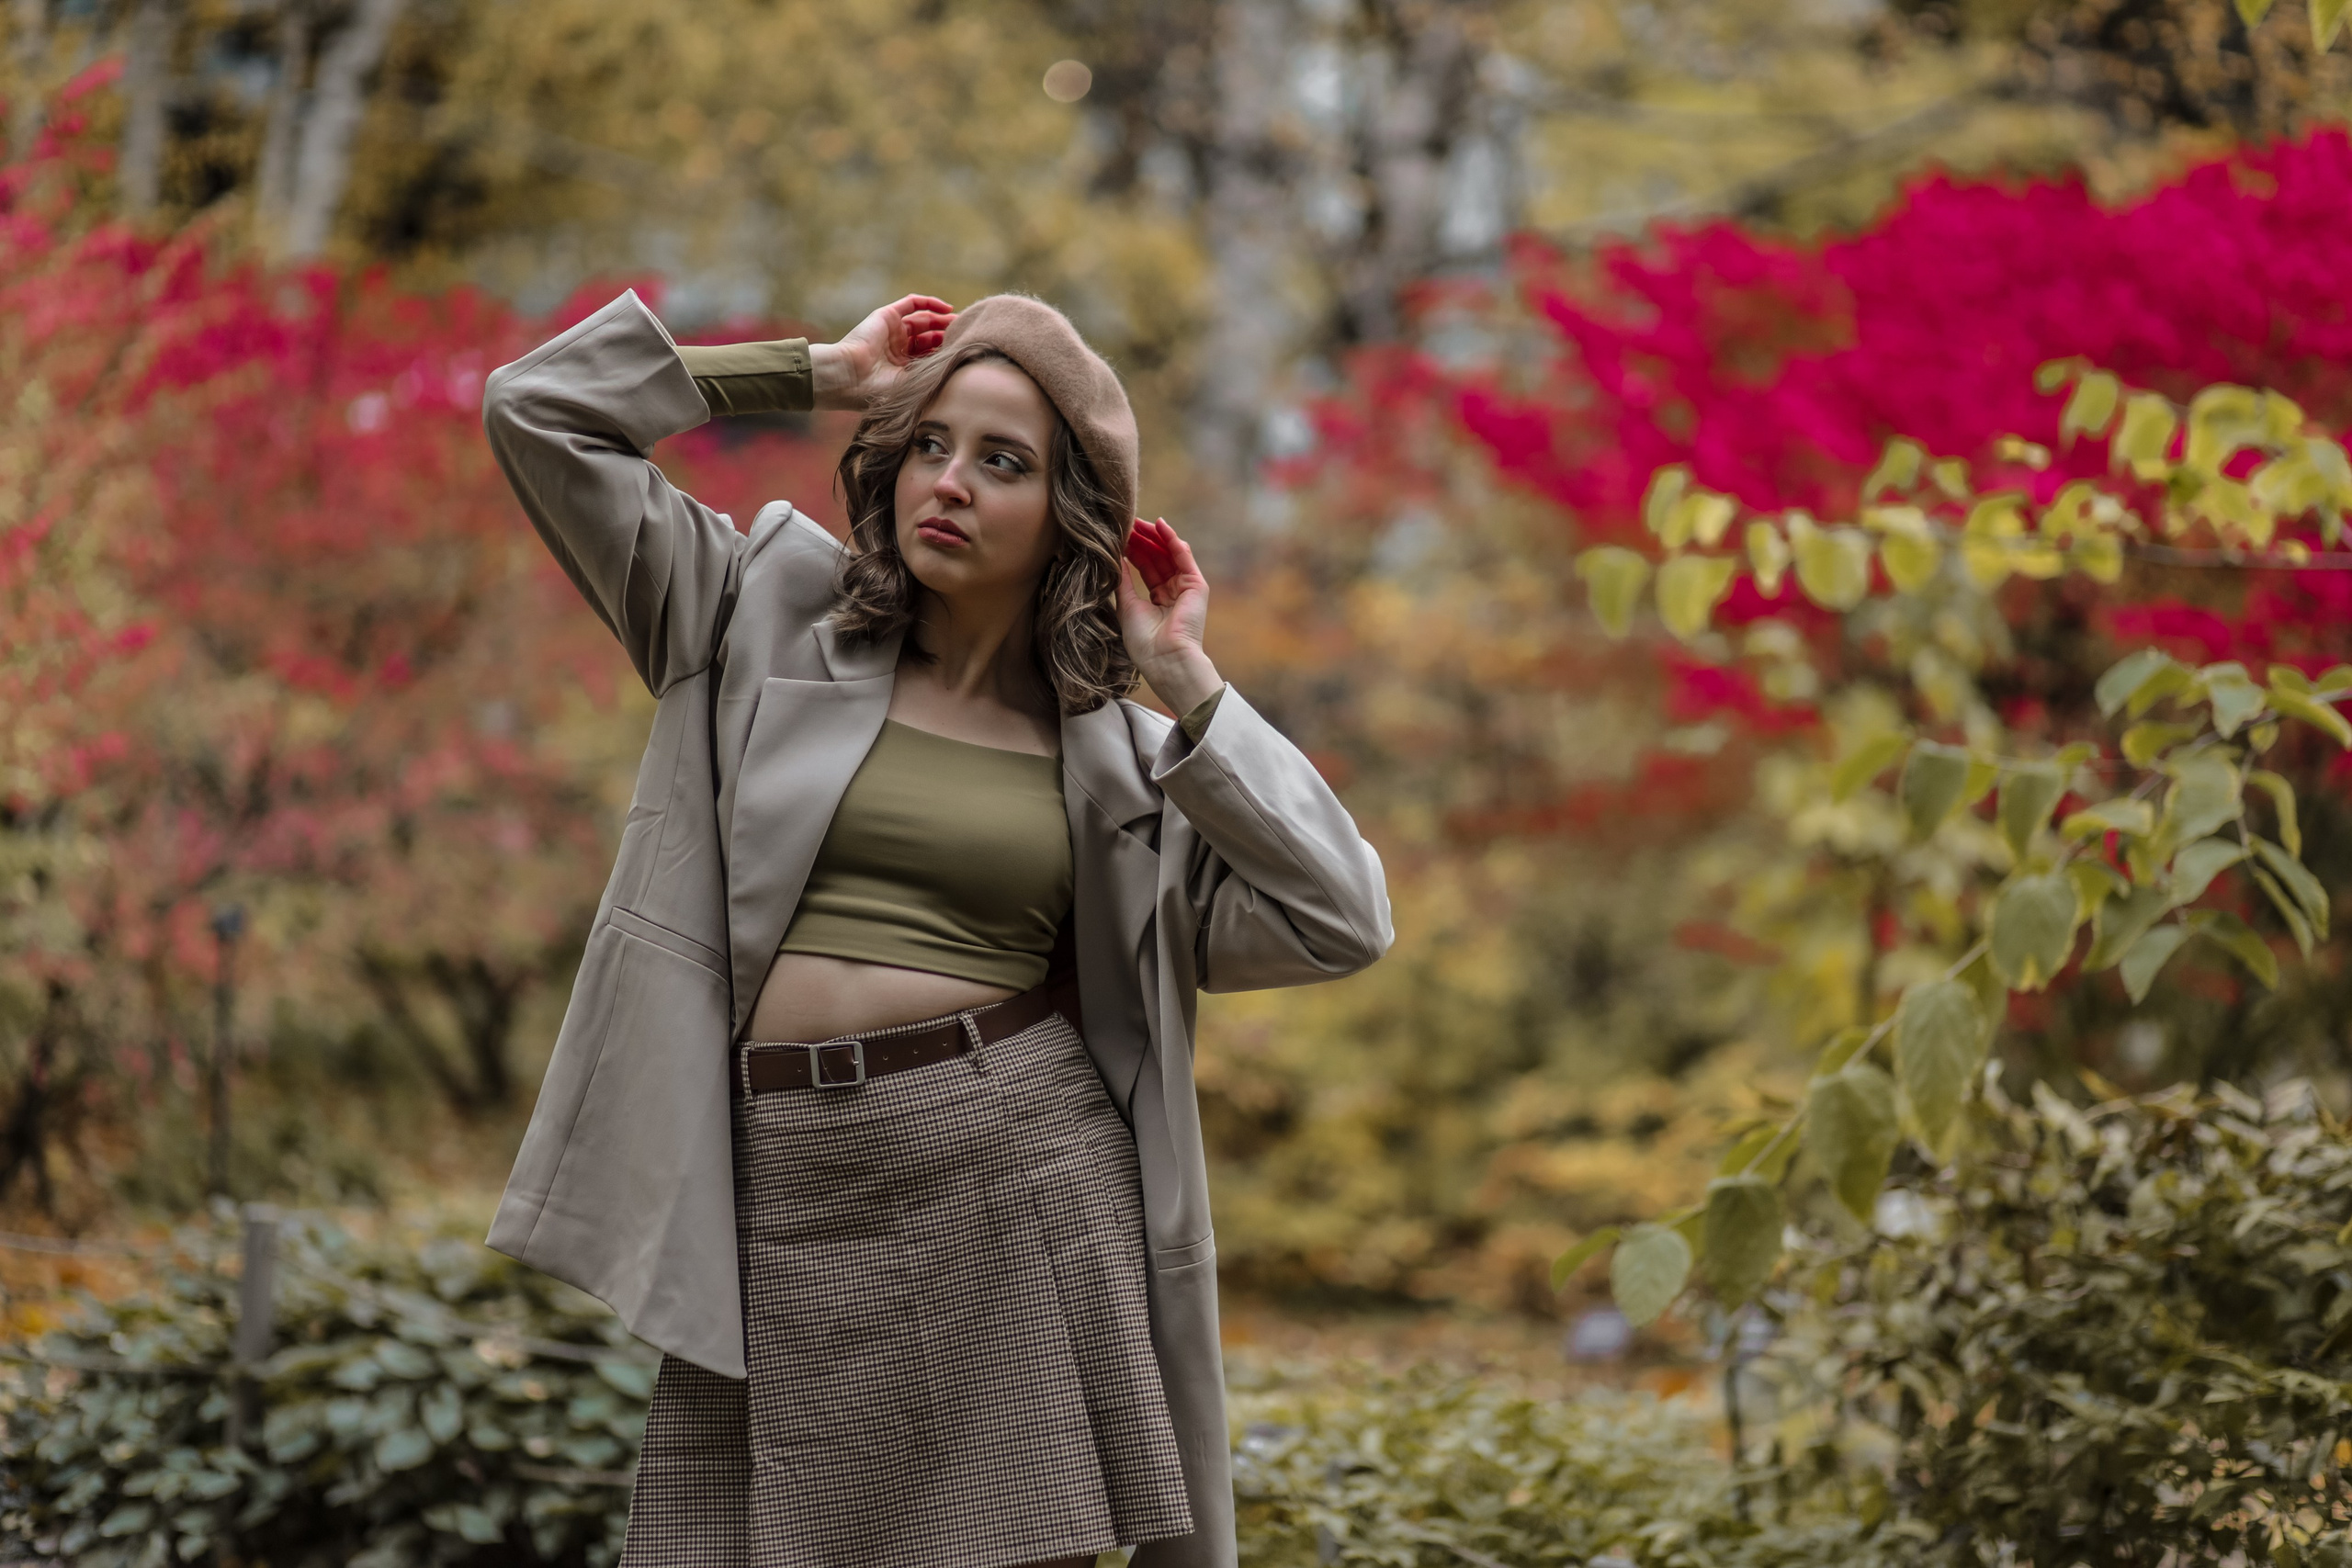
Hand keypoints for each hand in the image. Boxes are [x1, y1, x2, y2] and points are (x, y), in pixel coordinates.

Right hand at [812, 294, 954, 410]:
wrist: (850, 378)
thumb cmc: (880, 390)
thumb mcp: (913, 385)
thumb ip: (932, 375)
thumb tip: (960, 372)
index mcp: (902, 368)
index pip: (929, 356)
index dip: (946, 352)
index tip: (965, 351)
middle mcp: (897, 349)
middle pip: (929, 337)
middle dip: (947, 335)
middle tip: (966, 334)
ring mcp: (891, 331)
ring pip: (923, 320)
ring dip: (942, 319)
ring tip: (959, 322)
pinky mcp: (886, 316)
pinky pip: (911, 303)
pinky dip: (929, 302)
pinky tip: (947, 308)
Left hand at [1118, 518, 1221, 714]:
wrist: (1165, 659)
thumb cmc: (1144, 642)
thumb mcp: (1126, 605)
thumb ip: (1123, 580)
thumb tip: (1115, 557)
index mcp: (1157, 600)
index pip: (1145, 568)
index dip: (1132, 551)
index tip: (1117, 536)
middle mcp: (1173, 592)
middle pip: (1156, 558)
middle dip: (1141, 540)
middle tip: (1125, 522)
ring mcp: (1185, 588)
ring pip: (1168, 553)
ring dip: (1153, 536)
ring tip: (1137, 520)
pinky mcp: (1196, 585)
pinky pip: (1183, 556)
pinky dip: (1172, 539)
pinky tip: (1159, 525)